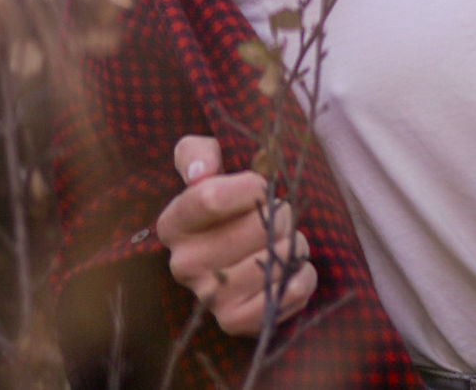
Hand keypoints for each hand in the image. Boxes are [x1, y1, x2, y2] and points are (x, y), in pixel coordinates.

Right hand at [155, 135, 317, 336]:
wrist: (231, 248)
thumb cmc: (223, 199)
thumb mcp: (203, 163)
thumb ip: (198, 154)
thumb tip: (202, 170)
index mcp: (173, 223)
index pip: (212, 197)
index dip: (251, 186)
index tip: (261, 184)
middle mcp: (183, 264)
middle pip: (255, 228)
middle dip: (281, 214)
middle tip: (278, 215)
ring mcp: (209, 296)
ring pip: (276, 259)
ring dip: (294, 243)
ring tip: (285, 240)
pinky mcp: (235, 321)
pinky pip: (286, 294)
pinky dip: (302, 276)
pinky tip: (294, 267)